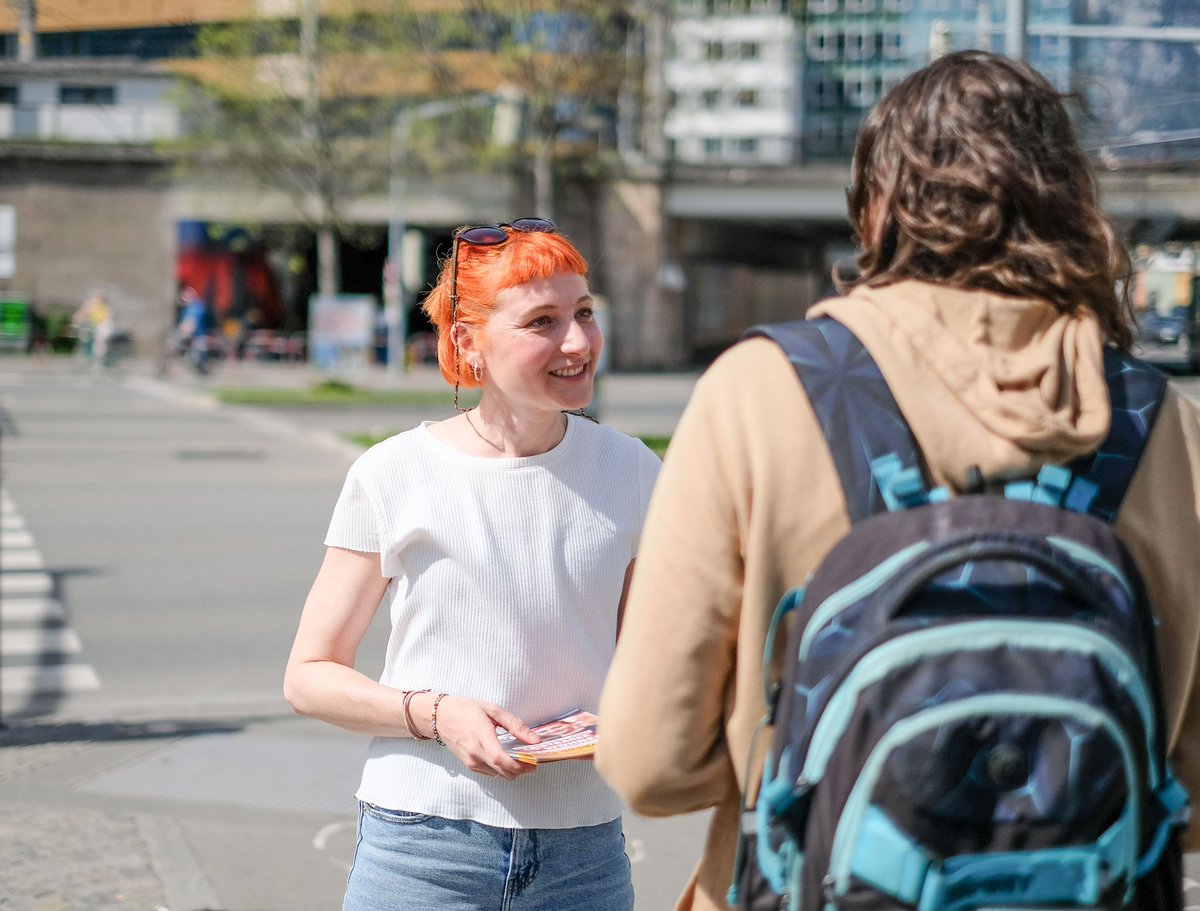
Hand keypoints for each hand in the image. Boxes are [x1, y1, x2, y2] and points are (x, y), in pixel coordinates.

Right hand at [418, 694, 541, 779]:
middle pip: (503, 771)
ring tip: (521, 759)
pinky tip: (507, 759)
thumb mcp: (493, 710)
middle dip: (521, 770)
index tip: (534, 762)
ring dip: (512, 771)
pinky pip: (490, 773)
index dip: (519, 764)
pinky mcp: (469, 766)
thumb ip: (515, 725)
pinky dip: (501, 770)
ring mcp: (471, 762)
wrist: (441, 717)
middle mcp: (475, 753)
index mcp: (481, 736)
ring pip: (498, 775)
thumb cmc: (466, 709)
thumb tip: (534, 740)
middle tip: (532, 761)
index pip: (501, 759)